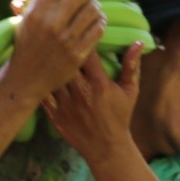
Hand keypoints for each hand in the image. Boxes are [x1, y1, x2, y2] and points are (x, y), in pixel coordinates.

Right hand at [4, 0, 105, 104]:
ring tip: (88, 9)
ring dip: (93, 5)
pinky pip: (99, 28)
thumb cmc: (26, 42)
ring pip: (93, 8)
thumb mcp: (27, 14)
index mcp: (36, 11)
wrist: (27, 78)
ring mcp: (67, 40)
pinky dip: (99, 22)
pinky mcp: (79, 54)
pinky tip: (93, 22)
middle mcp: (52, 24)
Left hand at [42, 45, 142, 165]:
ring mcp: (65, 104)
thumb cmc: (119, 117)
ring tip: (48, 56)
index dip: (82, 40)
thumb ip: (131, 66)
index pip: (86, 52)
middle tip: (61, 42)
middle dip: (63, 51)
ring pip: (51, 76)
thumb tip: (138, 43)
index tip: (80, 33)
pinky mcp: (55, 115)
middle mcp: (80, 92)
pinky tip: (42, 76)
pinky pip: (43, 94)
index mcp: (99, 84)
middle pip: (65, 62)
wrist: (106, 147)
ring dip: (50, 66)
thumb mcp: (130, 91)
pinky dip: (41, 84)